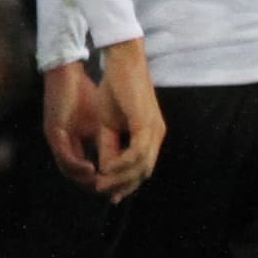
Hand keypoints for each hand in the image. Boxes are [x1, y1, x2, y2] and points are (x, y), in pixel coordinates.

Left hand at [41, 60, 112, 188]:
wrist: (68, 72)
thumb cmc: (84, 93)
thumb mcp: (102, 120)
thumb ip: (109, 138)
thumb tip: (125, 157)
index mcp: (73, 143)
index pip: (84, 170)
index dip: (101, 179)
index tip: (116, 186)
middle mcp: (62, 145)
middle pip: (75, 175)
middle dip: (95, 185)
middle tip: (112, 192)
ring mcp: (56, 139)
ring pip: (68, 170)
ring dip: (86, 180)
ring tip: (104, 184)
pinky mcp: (53, 132)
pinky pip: (64, 156)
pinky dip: (77, 165)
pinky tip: (93, 169)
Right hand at [89, 39, 162, 198]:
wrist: (121, 62)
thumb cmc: (114, 89)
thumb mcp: (107, 124)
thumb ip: (109, 146)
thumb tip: (105, 169)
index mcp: (150, 135)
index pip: (142, 168)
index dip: (126, 184)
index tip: (109, 195)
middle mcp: (156, 135)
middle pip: (144, 172)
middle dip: (124, 186)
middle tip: (105, 195)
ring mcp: (153, 129)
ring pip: (141, 166)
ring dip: (120, 178)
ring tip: (101, 184)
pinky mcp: (146, 123)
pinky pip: (137, 152)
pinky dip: (122, 163)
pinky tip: (107, 169)